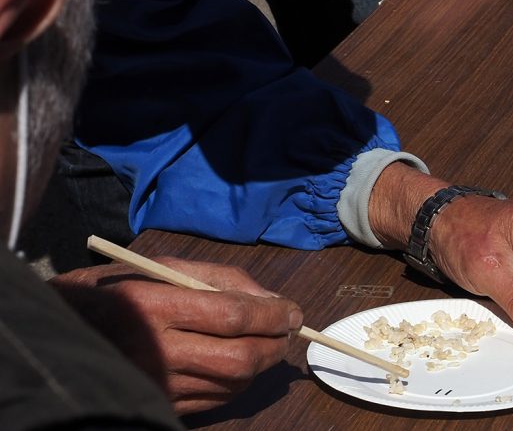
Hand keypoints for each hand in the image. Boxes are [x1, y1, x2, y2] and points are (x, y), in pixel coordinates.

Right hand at [49, 258, 300, 414]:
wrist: (58, 333)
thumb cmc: (116, 289)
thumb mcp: (164, 266)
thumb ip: (220, 279)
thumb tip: (271, 300)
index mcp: (155, 307)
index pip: (234, 317)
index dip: (273, 316)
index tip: (294, 312)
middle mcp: (156, 351)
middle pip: (239, 358)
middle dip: (275, 345)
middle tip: (288, 331)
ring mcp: (156, 386)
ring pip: (231, 385)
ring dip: (261, 365)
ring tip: (268, 344)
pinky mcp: (158, 405)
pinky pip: (213, 401)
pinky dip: (237, 383)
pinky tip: (240, 364)